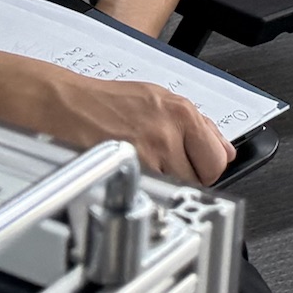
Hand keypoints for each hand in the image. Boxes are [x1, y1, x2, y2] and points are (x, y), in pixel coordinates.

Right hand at [36, 67, 231, 186]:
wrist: (68, 106)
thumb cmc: (108, 102)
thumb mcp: (160, 99)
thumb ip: (196, 125)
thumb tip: (224, 149)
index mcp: (181, 112)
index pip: (219, 157)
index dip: (209, 165)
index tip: (199, 165)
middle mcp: (169, 132)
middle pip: (203, 178)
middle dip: (191, 177)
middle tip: (170, 166)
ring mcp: (149, 154)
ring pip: (178, 188)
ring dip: (166, 184)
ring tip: (145, 165)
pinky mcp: (130, 171)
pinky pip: (153, 193)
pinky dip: (146, 189)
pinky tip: (131, 172)